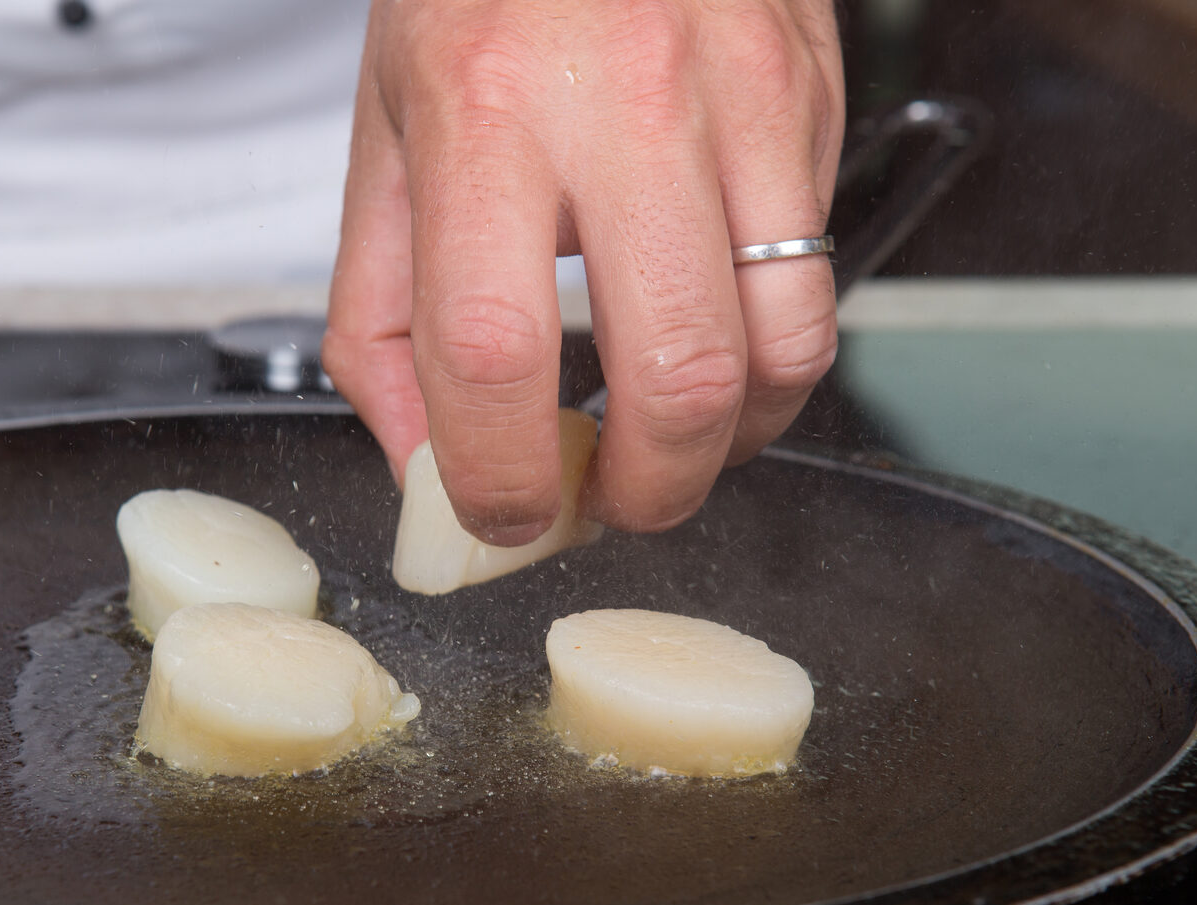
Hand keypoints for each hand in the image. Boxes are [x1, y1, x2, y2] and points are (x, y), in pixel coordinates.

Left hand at [323, 0, 843, 543]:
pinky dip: (767, 351)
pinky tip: (712, 333)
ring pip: (783, 347)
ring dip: (729, 443)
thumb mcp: (385, 139)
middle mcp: (623, 103)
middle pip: (676, 377)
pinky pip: (816, 275)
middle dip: (646, 490)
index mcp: (483, 112)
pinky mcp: (812, 98)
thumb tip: (421, 464)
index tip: (501, 515)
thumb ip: (380, 316)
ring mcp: (740, 96)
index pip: (492, 350)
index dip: (499, 473)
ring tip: (673, 441)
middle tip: (609, 500)